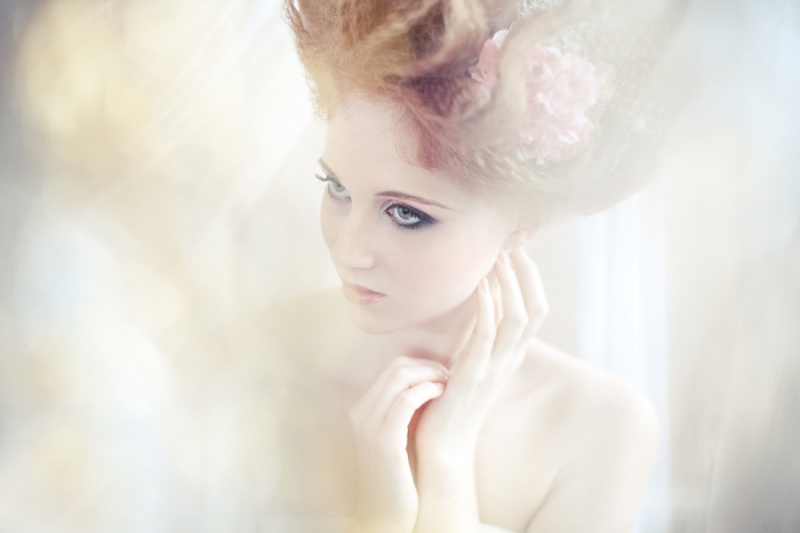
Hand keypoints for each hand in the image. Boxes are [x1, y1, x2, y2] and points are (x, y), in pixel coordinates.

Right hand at [348, 357, 448, 532]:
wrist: (385, 513)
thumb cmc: (399, 476)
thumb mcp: (396, 437)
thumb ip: (403, 411)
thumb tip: (429, 382)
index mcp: (361, 410)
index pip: (392, 369)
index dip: (421, 365)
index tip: (442, 374)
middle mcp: (360, 413)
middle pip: (396, 368)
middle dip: (428, 366)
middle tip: (449, 376)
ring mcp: (369, 426)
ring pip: (401, 378)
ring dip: (431, 375)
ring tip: (448, 384)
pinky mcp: (384, 440)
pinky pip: (405, 401)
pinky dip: (427, 391)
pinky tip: (442, 394)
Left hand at [410, 249, 547, 531]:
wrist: (442, 445)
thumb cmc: (449, 402)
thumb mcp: (469, 364)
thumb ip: (476, 338)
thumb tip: (477, 306)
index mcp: (509, 356)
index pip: (533, 311)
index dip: (530, 280)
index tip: (518, 251)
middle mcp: (509, 361)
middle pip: (534, 310)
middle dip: (525, 276)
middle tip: (511, 246)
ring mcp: (494, 369)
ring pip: (517, 318)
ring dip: (508, 284)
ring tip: (497, 258)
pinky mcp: (474, 376)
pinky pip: (488, 335)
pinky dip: (488, 306)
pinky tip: (480, 285)